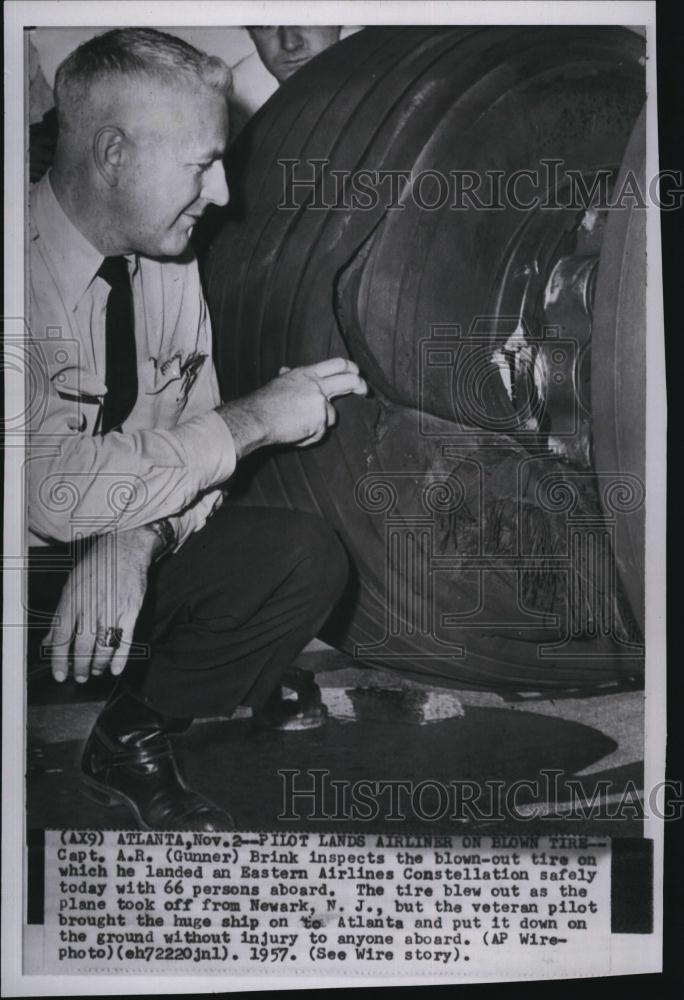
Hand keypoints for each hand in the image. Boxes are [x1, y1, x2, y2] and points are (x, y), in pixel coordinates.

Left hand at [43, 527, 159, 683]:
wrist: (124, 549)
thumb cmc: (96, 567)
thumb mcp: (71, 587)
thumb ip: (60, 616)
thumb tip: (48, 640)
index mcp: (72, 601)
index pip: (61, 638)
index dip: (58, 660)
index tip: (59, 674)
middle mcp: (91, 607)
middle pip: (83, 647)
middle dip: (79, 667)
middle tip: (79, 676)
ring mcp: (113, 610)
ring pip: (104, 647)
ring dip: (98, 664)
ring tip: (94, 671)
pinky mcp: (131, 611)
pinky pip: (125, 640)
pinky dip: (120, 658)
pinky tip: (115, 669)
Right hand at [217, 358, 366, 457]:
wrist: (257, 418)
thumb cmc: (264, 402)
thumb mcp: (280, 383)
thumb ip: (290, 377)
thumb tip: (286, 370)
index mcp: (307, 374)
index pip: (336, 364)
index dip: (351, 367)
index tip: (357, 373)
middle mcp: (317, 386)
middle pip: (348, 382)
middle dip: (360, 386)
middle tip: (365, 391)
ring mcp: (320, 405)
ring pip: (331, 416)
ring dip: (319, 422)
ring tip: (297, 423)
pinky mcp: (320, 422)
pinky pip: (320, 432)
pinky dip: (309, 435)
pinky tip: (295, 431)